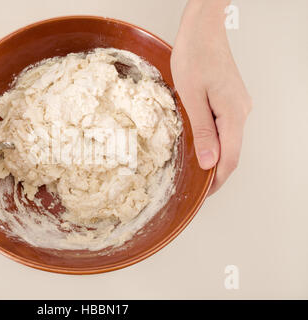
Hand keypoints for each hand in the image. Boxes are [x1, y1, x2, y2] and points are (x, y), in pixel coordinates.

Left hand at [171, 0, 251, 194]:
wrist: (203, 31)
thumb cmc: (195, 57)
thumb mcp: (192, 97)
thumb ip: (203, 131)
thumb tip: (210, 161)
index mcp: (233, 114)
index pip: (230, 158)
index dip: (217, 180)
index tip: (204, 194)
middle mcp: (241, 111)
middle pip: (232, 151)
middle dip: (215, 172)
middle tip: (196, 185)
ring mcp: (238, 105)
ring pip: (229, 140)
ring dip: (214, 156)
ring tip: (195, 168)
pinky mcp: (231, 99)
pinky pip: (226, 127)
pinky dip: (214, 140)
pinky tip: (201, 144)